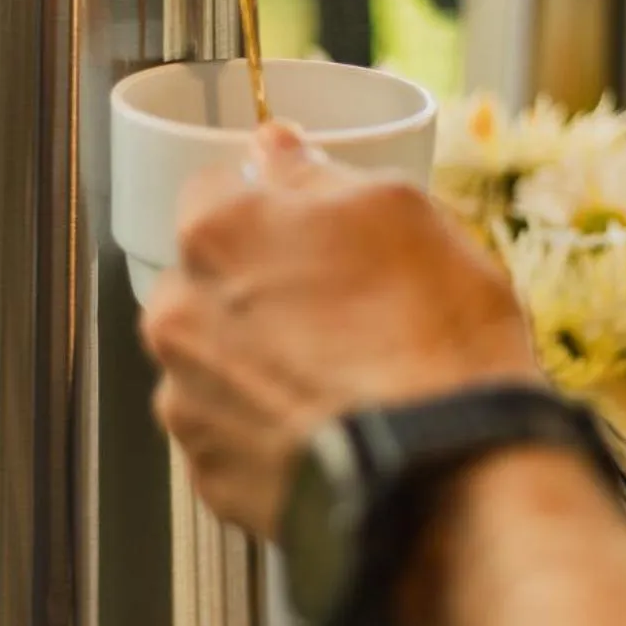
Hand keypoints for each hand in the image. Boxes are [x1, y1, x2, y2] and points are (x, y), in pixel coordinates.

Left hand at [141, 123, 540, 541]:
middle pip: (209, 281)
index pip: (216, 190)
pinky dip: (270, 429)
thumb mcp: (400, 212)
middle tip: (342, 310)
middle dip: (261, 290)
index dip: (270, 207)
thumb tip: (275, 147)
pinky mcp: (211, 477)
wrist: (447, 478)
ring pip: (217, 361)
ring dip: (260, 362)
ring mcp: (188, 403)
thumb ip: (316, 172)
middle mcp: (179, 316)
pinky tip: (329, 427)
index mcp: (217, 233)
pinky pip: (233, 434)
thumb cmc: (433, 339)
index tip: (311, 230)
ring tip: (342, 379)